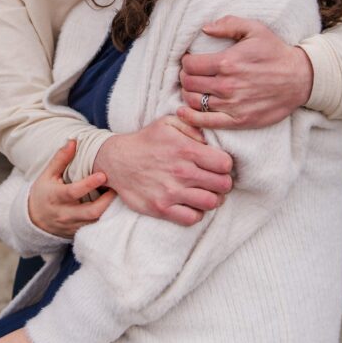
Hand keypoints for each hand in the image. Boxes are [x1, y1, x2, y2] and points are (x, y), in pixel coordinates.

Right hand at [28, 139, 115, 238]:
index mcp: (55, 197)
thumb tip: (73, 141)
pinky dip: (105, 217)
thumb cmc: (43, 192)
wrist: (34, 220)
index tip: (103, 175)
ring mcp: (72, 225)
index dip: (88, 184)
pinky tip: (112, 206)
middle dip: (107, 201)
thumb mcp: (47, 175)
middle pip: (91, 212)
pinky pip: (95, 227)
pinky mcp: (78, 232)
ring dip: (109, 209)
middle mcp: (64, 213)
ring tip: (117, 195)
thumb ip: (60, 158)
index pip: (73, 192)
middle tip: (117, 187)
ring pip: (96, 221)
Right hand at [93, 115, 232, 226]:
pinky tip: (191, 204)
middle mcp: (181, 172)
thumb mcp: (167, 123)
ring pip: (211, 203)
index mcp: (186, 150)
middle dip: (222, 183)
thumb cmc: (146, 141)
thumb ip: (192, 126)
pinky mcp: (161, 208)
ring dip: (212, 199)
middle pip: (223, 185)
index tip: (218, 166)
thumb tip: (209, 141)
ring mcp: (171, 192)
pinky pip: (192, 218)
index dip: (225, 165)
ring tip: (205, 193)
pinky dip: (196, 213)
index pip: (225, 164)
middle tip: (214, 181)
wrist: (116, 160)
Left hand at [178, 15, 313, 129]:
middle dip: (185, 77)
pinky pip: (206, 121)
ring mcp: (232, 104)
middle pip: (188, 83)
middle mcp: (227, 85)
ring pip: (193, 101)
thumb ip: (228, 25)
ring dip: (187, 94)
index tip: (190, 61)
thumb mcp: (255, 29)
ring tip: (192, 89)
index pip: (189, 64)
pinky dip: (190, 117)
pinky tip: (183, 112)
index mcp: (227, 62)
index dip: (185, 61)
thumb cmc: (276, 52)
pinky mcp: (238, 120)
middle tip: (190, 74)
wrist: (300, 78)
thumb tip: (205, 28)